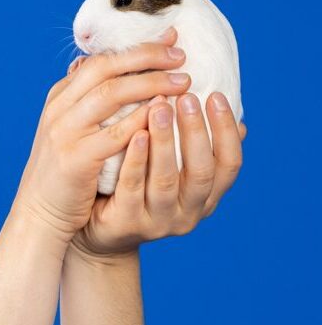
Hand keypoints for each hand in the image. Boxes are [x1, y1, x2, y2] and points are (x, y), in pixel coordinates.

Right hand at [13, 26, 193, 244]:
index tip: (169, 39)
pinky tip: (166, 114)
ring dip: (151, 83)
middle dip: (146, 57)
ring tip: (183, 82)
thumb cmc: (64, 173)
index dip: (136, 48)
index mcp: (59, 99)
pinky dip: (142, 120)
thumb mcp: (70, 130)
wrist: (40, 214)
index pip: (98, 60)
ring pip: (111, 94)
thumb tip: (119, 71)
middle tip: (181, 55)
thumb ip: (90, 103)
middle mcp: (59, 110)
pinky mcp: (76, 159)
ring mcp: (64, 133)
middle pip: (105, 69)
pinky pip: (116, 133)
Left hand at [69, 83, 246, 261]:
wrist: (95, 228)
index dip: (225, 131)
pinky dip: (136, 160)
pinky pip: (132, 189)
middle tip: (186, 96)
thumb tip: (221, 97)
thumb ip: (191, 140)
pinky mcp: (126, 223)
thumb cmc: (138, 185)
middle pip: (201, 172)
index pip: (229, 164)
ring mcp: (157, 221)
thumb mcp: (170, 164)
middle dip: (195, 132)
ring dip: (165, 142)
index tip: (215, 95)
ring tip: (158, 107)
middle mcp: (187, 212)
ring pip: (166, 180)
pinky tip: (134, 134)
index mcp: (205, 196)